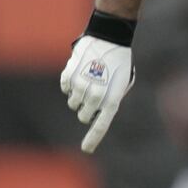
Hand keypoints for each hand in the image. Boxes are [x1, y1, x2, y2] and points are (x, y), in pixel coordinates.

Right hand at [61, 35, 134, 153]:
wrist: (108, 38)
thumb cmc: (119, 61)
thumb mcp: (122, 82)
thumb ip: (112, 98)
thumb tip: (99, 111)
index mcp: (112, 98)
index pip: (101, 124)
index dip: (93, 138)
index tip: (86, 149)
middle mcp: (96, 95)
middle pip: (83, 116)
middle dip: (87, 111)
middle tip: (93, 97)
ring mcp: (81, 86)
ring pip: (73, 103)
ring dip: (79, 97)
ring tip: (89, 81)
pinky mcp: (69, 75)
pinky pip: (65, 89)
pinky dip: (70, 85)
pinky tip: (80, 73)